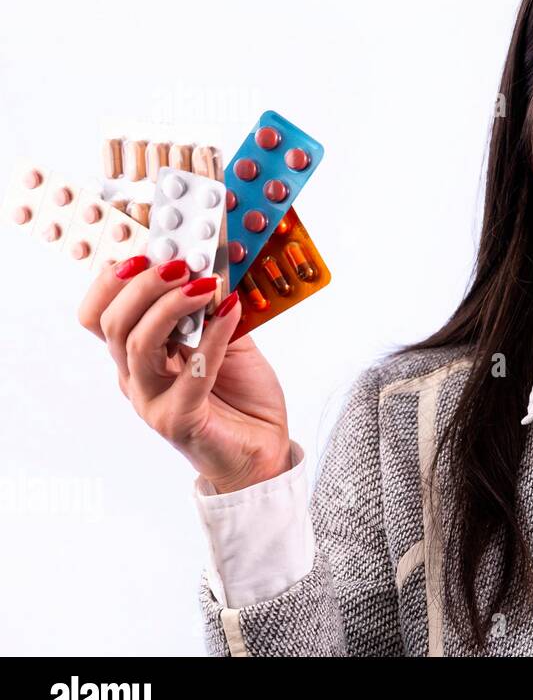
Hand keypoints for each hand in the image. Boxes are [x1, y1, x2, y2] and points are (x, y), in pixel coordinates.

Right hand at [78, 255, 290, 493]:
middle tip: (179, 264)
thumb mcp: (227, 339)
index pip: (100, 313)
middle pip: (113, 324)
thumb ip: (213, 309)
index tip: (146, 250)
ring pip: (137, 345)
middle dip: (144, 285)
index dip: (113, 279)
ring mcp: (152, 401)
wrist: (265, 450)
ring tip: (205, 284)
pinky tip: (232, 313)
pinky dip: (211, 337)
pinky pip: (189, 374)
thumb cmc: (241, 395)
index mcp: (138, 355)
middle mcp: (135, 377)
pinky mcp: (178, 420)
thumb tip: (212, 266)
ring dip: (170, 306)